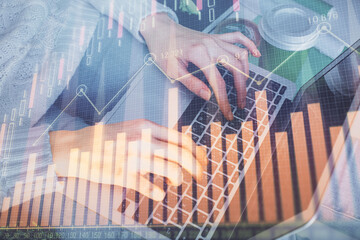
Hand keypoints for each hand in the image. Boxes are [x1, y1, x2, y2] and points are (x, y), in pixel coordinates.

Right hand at [49, 119, 205, 200]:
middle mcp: (143, 140)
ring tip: (178, 182)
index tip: (200, 159)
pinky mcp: (124, 175)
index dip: (195, 151)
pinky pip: (149, 187)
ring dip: (180, 179)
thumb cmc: (105, 138)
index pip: (180, 138)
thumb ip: (153, 134)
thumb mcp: (131, 128)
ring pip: (171, 170)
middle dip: (196, 167)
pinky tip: (160, 193)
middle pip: (181, 153)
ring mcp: (134, 157)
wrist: (75, 147)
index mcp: (146, 126)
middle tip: (199, 175)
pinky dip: (159, 193)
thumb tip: (177, 145)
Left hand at [140, 13, 260, 120]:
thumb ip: (192, 84)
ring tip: (244, 89)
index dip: (224, 100)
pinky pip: (238, 37)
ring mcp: (215, 39)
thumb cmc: (163, 50)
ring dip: (246, 72)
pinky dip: (249, 44)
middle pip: (235, 68)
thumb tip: (208, 96)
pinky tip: (255, 54)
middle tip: (240, 104)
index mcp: (199, 54)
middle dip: (241, 88)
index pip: (218, 82)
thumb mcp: (172, 70)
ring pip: (240, 54)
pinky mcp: (216, 37)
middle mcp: (211, 45)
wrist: (159, 30)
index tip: (228, 113)